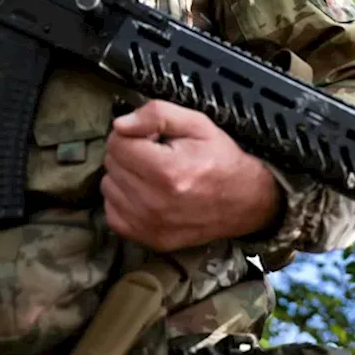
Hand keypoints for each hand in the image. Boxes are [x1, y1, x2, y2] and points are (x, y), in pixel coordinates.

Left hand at [101, 100, 284, 251]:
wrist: (246, 201)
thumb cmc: (221, 160)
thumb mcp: (197, 124)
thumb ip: (157, 115)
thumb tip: (120, 124)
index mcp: (166, 171)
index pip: (117, 142)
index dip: (133, 134)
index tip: (151, 138)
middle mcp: (154, 202)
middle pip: (111, 164)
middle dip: (129, 153)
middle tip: (155, 155)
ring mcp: (149, 224)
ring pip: (108, 187)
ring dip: (124, 177)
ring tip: (152, 175)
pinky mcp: (148, 239)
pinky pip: (112, 213)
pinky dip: (124, 201)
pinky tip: (145, 194)